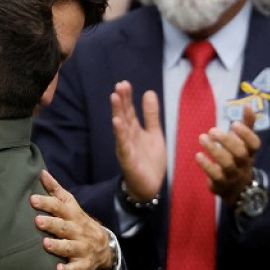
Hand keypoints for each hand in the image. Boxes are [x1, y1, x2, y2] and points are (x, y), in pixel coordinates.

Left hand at [31, 170, 114, 269]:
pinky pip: (77, 269)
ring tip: (46, 244)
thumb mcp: (71, 206)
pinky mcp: (84, 265)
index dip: (48, 203)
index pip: (61, 207)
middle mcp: (78, 231)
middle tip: (38, 221)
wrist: (105, 247)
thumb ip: (56, 191)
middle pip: (65, 226)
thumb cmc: (79, 224)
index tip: (33, 199)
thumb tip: (42, 173)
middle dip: (52, 224)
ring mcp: (82, 248)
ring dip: (58, 246)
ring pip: (70, 247)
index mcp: (74, 216)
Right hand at [110, 80, 165, 202]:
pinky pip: (123, 145)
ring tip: (115, 97)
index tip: (124, 83)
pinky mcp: (128, 160)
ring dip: (117, 112)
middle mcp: (128, 137)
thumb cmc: (149, 161)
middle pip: (123, 116)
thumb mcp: (154, 134)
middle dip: (121, 101)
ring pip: (121, 127)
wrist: (149, 187)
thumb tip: (149, 92)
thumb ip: (151, 115)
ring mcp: (126, 148)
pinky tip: (117, 122)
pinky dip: (120, 134)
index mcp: (134, 130)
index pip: (129, 111)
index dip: (127, 98)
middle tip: (119, 86)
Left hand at [199, 103, 260, 203]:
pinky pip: (215, 176)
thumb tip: (247, 104)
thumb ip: (246, 124)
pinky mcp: (220, 184)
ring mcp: (233, 175)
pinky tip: (198, 155)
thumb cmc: (239, 158)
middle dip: (227, 141)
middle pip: (240, 154)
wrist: (237, 187)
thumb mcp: (244, 142)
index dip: (246, 134)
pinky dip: (206, 165)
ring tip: (202, 137)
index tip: (234, 124)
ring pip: (227, 164)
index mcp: (250, 152)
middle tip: (212, 130)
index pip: (254, 144)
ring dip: (214, 150)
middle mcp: (243, 164)